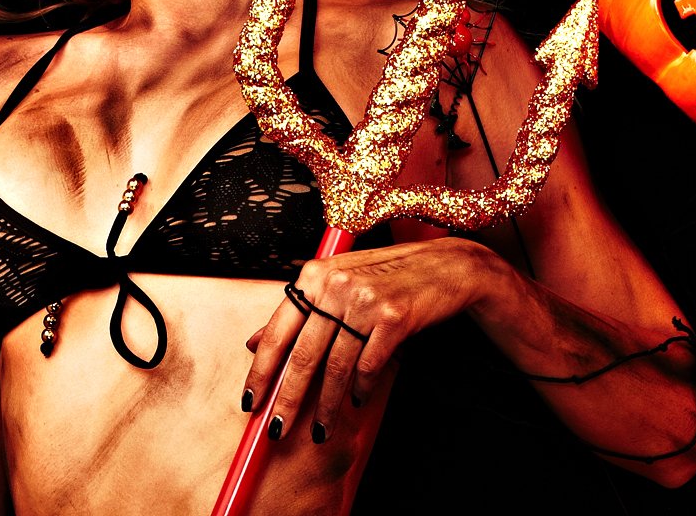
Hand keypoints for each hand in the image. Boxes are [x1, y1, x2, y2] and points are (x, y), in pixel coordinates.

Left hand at [241, 237, 507, 441]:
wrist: (445, 266)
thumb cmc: (386, 277)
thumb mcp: (336, 284)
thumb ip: (299, 312)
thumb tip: (252, 343)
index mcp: (314, 276)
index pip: (276, 331)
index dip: (260, 371)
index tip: (251, 402)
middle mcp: (335, 285)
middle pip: (303, 355)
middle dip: (288, 399)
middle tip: (277, 429)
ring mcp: (365, 300)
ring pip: (336, 367)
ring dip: (327, 405)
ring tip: (320, 429)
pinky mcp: (394, 317)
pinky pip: (369, 365)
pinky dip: (361, 388)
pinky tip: (357, 401)